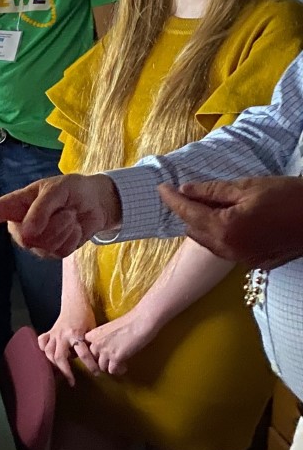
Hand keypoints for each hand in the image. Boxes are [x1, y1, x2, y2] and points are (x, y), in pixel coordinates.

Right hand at [0, 174, 121, 258]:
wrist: (95, 203)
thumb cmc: (72, 190)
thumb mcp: (57, 189)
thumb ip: (40, 209)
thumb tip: (27, 234)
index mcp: (14, 206)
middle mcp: (20, 226)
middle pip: (25, 237)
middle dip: (51, 223)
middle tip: (63, 209)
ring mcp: (36, 242)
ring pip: (45, 246)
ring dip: (65, 228)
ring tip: (70, 216)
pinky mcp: (52, 253)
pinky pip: (59, 252)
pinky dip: (73, 238)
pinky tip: (74, 228)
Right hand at [38, 312, 97, 386]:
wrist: (75, 301)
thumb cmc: (86, 315)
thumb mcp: (92, 329)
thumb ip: (90, 344)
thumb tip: (94, 360)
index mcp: (76, 334)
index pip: (83, 354)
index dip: (90, 366)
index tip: (96, 374)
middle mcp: (63, 336)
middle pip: (60, 357)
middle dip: (66, 371)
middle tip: (71, 381)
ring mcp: (54, 334)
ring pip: (49, 352)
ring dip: (54, 364)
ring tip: (61, 371)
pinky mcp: (49, 332)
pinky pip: (42, 342)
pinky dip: (43, 349)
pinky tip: (48, 355)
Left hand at [84, 311, 156, 376]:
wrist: (139, 322)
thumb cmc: (128, 322)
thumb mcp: (108, 329)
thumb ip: (103, 338)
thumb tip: (104, 347)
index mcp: (93, 334)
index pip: (87, 349)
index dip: (95, 353)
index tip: (101, 355)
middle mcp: (96, 343)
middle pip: (93, 360)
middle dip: (102, 361)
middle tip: (111, 361)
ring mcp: (105, 351)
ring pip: (102, 367)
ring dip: (110, 367)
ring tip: (118, 365)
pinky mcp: (116, 358)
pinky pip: (113, 371)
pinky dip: (118, 370)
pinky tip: (124, 366)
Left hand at [159, 177, 302, 267]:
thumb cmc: (288, 196)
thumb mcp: (248, 186)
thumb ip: (212, 191)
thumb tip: (186, 189)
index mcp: (225, 229)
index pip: (187, 213)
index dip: (172, 199)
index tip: (160, 188)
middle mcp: (229, 250)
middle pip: (195, 231)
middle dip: (186, 212)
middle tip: (183, 193)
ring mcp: (242, 260)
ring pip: (209, 243)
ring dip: (201, 225)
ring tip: (201, 204)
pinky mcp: (255, 263)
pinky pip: (226, 249)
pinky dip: (220, 235)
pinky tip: (225, 220)